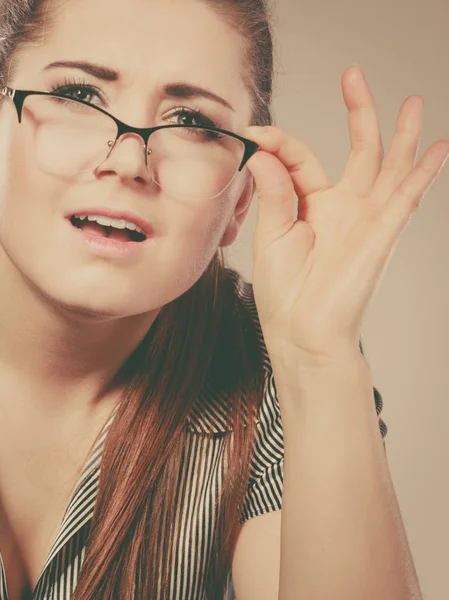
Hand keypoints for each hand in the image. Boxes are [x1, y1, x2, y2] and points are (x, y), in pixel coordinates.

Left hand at [244, 64, 448, 366]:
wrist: (301, 331)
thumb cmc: (283, 292)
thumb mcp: (271, 234)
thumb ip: (274, 191)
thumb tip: (262, 151)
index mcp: (312, 207)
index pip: (301, 157)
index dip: (278, 141)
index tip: (253, 132)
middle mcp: (343, 208)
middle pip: (357, 150)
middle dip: (358, 111)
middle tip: (354, 74)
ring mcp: (365, 219)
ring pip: (389, 166)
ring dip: (401, 134)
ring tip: (412, 101)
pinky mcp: (382, 232)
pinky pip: (406, 196)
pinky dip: (422, 172)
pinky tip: (437, 148)